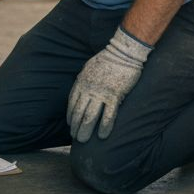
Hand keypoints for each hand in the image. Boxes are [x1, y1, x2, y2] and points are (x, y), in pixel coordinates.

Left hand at [67, 27, 151, 142]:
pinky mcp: (115, 96)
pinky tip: (101, 136)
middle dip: (75, 126)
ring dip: (85, 130)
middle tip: (75, 138)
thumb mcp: (89, 67)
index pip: (72, 103)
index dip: (70, 115)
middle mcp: (88, 89)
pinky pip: (108, 115)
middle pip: (79, 112)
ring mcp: (101, 93)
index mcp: (81, 82)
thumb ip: (84, 80)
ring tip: (83, 141)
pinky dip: (104, 127)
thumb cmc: (107, 58)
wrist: (123, 52)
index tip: (70, 124)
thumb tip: (81, 91)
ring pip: (90, 116)